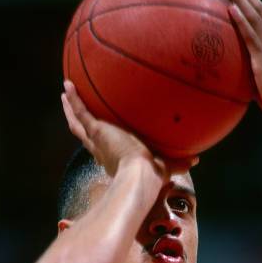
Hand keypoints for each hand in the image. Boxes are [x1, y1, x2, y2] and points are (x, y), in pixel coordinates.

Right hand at [61, 81, 197, 177]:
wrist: (140, 177)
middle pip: (84, 134)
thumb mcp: (167, 166)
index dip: (98, 140)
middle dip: (77, 121)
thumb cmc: (153, 178)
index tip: (96, 132)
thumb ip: (180, 163)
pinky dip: (74, 99)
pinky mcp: (97, 131)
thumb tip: (196, 160)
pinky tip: (68, 84)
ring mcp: (97, 140)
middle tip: (71, 109)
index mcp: (114, 159)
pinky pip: (81, 111)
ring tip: (65, 95)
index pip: (102, 148)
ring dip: (71, 108)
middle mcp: (101, 150)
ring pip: (78, 123)